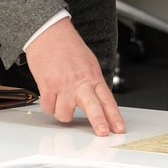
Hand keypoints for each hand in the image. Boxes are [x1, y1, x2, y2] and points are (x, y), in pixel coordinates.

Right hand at [24, 17, 124, 135]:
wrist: (49, 33)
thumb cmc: (68, 47)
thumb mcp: (89, 64)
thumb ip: (93, 84)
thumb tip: (98, 101)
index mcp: (93, 77)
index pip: (108, 100)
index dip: (114, 116)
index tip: (119, 128)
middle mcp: (80, 82)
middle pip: (93, 107)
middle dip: (99, 122)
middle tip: (102, 133)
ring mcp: (64, 86)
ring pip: (65, 114)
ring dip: (63, 112)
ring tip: (62, 101)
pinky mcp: (48, 87)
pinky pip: (49, 108)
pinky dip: (49, 106)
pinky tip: (51, 96)